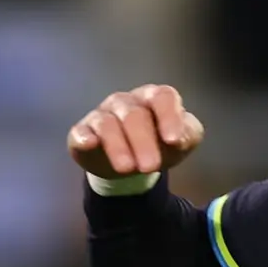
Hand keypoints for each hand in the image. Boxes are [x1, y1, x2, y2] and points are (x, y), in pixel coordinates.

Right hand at [68, 83, 206, 183]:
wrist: (131, 164)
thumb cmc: (159, 145)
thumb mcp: (182, 141)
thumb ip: (187, 135)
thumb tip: (178, 139)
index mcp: (153, 98)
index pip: (162, 97)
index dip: (169, 117)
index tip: (173, 141)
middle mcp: (126, 102)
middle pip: (134, 115)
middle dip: (143, 141)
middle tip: (151, 166)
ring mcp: (102, 115)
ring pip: (107, 124)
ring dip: (117, 146)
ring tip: (127, 168)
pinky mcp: (82, 132)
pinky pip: (80, 132)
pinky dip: (83, 137)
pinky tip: (89, 144)